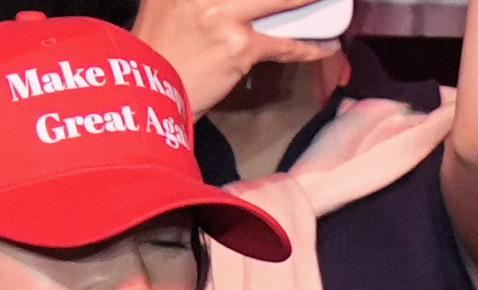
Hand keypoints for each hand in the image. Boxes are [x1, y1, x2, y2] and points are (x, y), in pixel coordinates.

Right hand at [131, 0, 337, 114]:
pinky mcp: (237, 47)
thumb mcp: (166, 3)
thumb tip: (233, 2)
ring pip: (280, 1)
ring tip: (331, 3)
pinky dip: (309, 46)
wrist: (146, 91)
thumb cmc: (159, 50)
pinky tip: (327, 44)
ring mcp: (221, 15)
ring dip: (309, 1)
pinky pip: (283, 44)